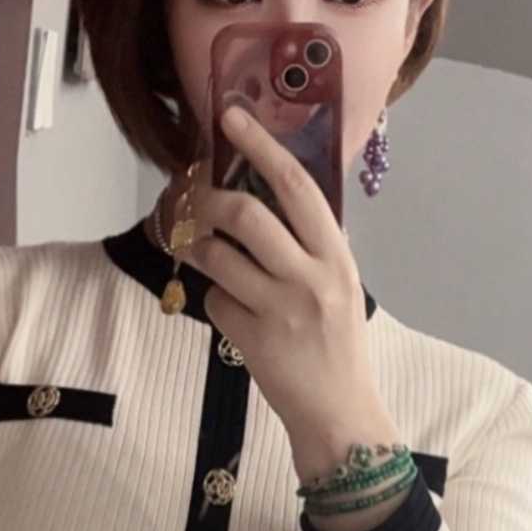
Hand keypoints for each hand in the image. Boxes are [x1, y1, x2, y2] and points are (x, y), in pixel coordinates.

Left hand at [175, 108, 394, 463]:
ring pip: (218, 257)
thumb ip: (309, 244)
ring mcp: (281, 310)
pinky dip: (214, 299)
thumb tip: (262, 192)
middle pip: (248, 215)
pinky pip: (214, 301)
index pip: (296, 186)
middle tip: (193, 199)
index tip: (231, 117)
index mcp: (336, 255)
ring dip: (198, 248)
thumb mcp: (338, 284)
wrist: (339, 413)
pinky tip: (231, 310)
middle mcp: (311, 278)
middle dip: (210, 200)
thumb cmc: (336, 343)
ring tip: (199, 250)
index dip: (261, 144)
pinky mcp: (253, 341)